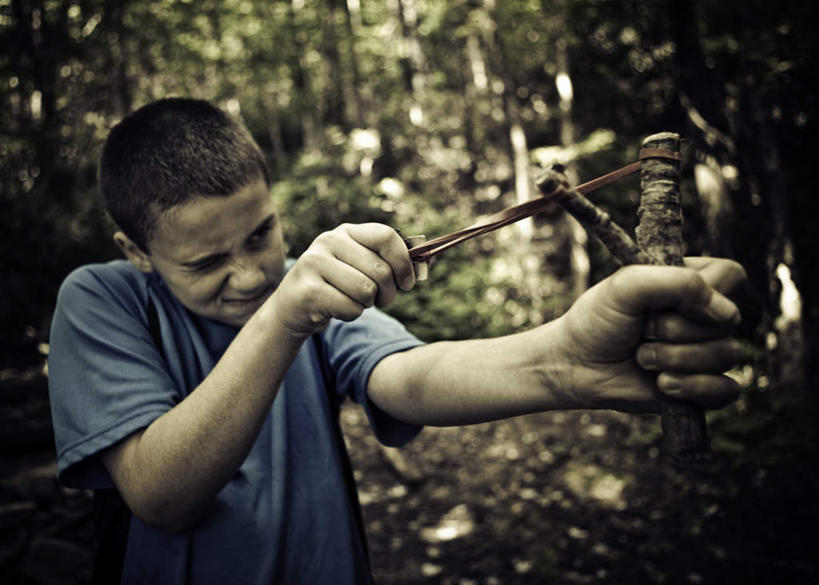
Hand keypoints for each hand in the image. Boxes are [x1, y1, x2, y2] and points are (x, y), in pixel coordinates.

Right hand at [268, 223, 414, 337]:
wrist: (293, 308)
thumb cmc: (338, 287)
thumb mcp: (361, 267)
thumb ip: (392, 262)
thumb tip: (431, 259)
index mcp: (347, 231)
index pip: (386, 237)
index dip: (404, 263)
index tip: (407, 283)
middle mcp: (328, 241)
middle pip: (381, 270)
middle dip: (388, 293)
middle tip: (380, 300)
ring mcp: (314, 263)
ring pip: (366, 290)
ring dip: (366, 304)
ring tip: (352, 301)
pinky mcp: (308, 290)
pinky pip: (351, 307)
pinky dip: (351, 314)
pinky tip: (336, 309)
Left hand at [553, 257, 746, 412]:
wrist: (576, 365)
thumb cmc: (598, 320)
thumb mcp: (626, 287)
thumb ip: (676, 282)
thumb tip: (726, 312)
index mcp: (690, 281)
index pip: (729, 275)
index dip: (705, 291)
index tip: (664, 302)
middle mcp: (703, 315)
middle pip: (728, 320)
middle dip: (676, 330)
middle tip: (641, 331)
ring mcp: (706, 351)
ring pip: (726, 355)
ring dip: (675, 359)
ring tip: (642, 357)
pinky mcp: (703, 387)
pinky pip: (727, 390)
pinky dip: (693, 388)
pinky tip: (662, 385)